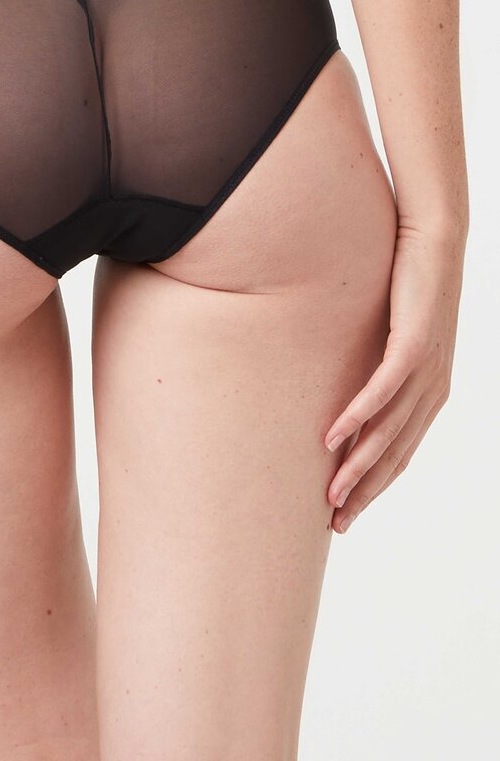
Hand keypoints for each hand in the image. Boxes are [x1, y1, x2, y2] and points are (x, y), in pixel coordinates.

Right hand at [324, 219, 466, 532]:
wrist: (434, 242)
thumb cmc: (407, 288)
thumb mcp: (388, 338)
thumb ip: (372, 369)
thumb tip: (339, 392)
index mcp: (428, 394)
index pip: (398, 454)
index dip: (372, 487)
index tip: (345, 514)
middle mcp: (432, 391)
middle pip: (394, 454)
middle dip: (364, 492)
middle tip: (335, 523)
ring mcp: (426, 369)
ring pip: (389, 431)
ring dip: (358, 466)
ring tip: (331, 493)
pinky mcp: (414, 344)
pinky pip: (383, 389)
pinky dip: (357, 416)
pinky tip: (333, 437)